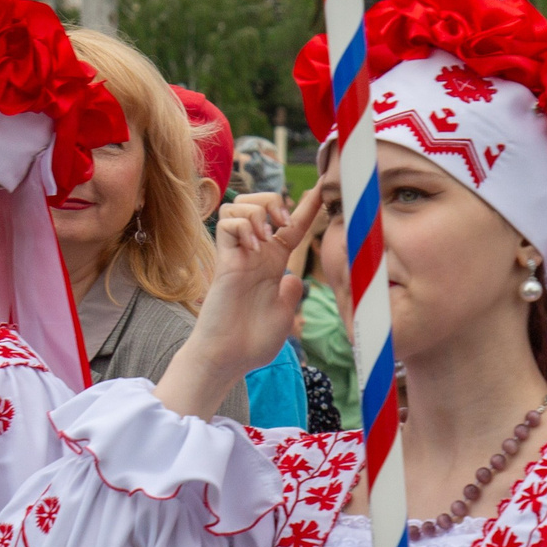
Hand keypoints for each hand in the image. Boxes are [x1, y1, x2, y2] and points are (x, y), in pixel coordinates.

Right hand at [156, 189, 322, 417]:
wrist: (229, 357)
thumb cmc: (253, 342)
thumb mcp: (284, 314)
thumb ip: (290, 292)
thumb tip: (294, 277)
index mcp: (273, 264)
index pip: (292, 226)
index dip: (308, 207)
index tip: (322, 189)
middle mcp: (255, 254)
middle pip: (260, 202)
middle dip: (275, 200)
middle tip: (283, 224)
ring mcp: (238, 254)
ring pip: (240, 205)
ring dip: (258, 212)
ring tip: (263, 238)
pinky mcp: (224, 259)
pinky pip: (228, 223)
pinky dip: (243, 226)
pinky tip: (251, 246)